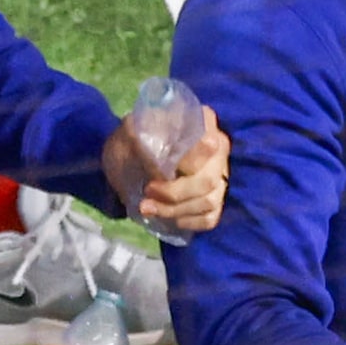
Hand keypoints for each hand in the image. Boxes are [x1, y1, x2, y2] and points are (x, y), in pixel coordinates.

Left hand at [103, 106, 229, 234]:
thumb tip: (161, 174)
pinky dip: (190, 221)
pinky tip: (171, 218)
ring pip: (209, 201)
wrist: (126, 157)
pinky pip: (211, 217)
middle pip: (208, 180)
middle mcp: (218, 148)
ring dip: (176, 210)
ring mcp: (219, 175)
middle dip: (175, 193)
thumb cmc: (131, 140)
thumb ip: (143, 144)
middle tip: (148, 192)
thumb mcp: (129, 134)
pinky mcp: (213, 199)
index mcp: (202, 123)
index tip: (157, 173)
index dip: (187, 162)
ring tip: (148, 208)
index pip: (209, 144)